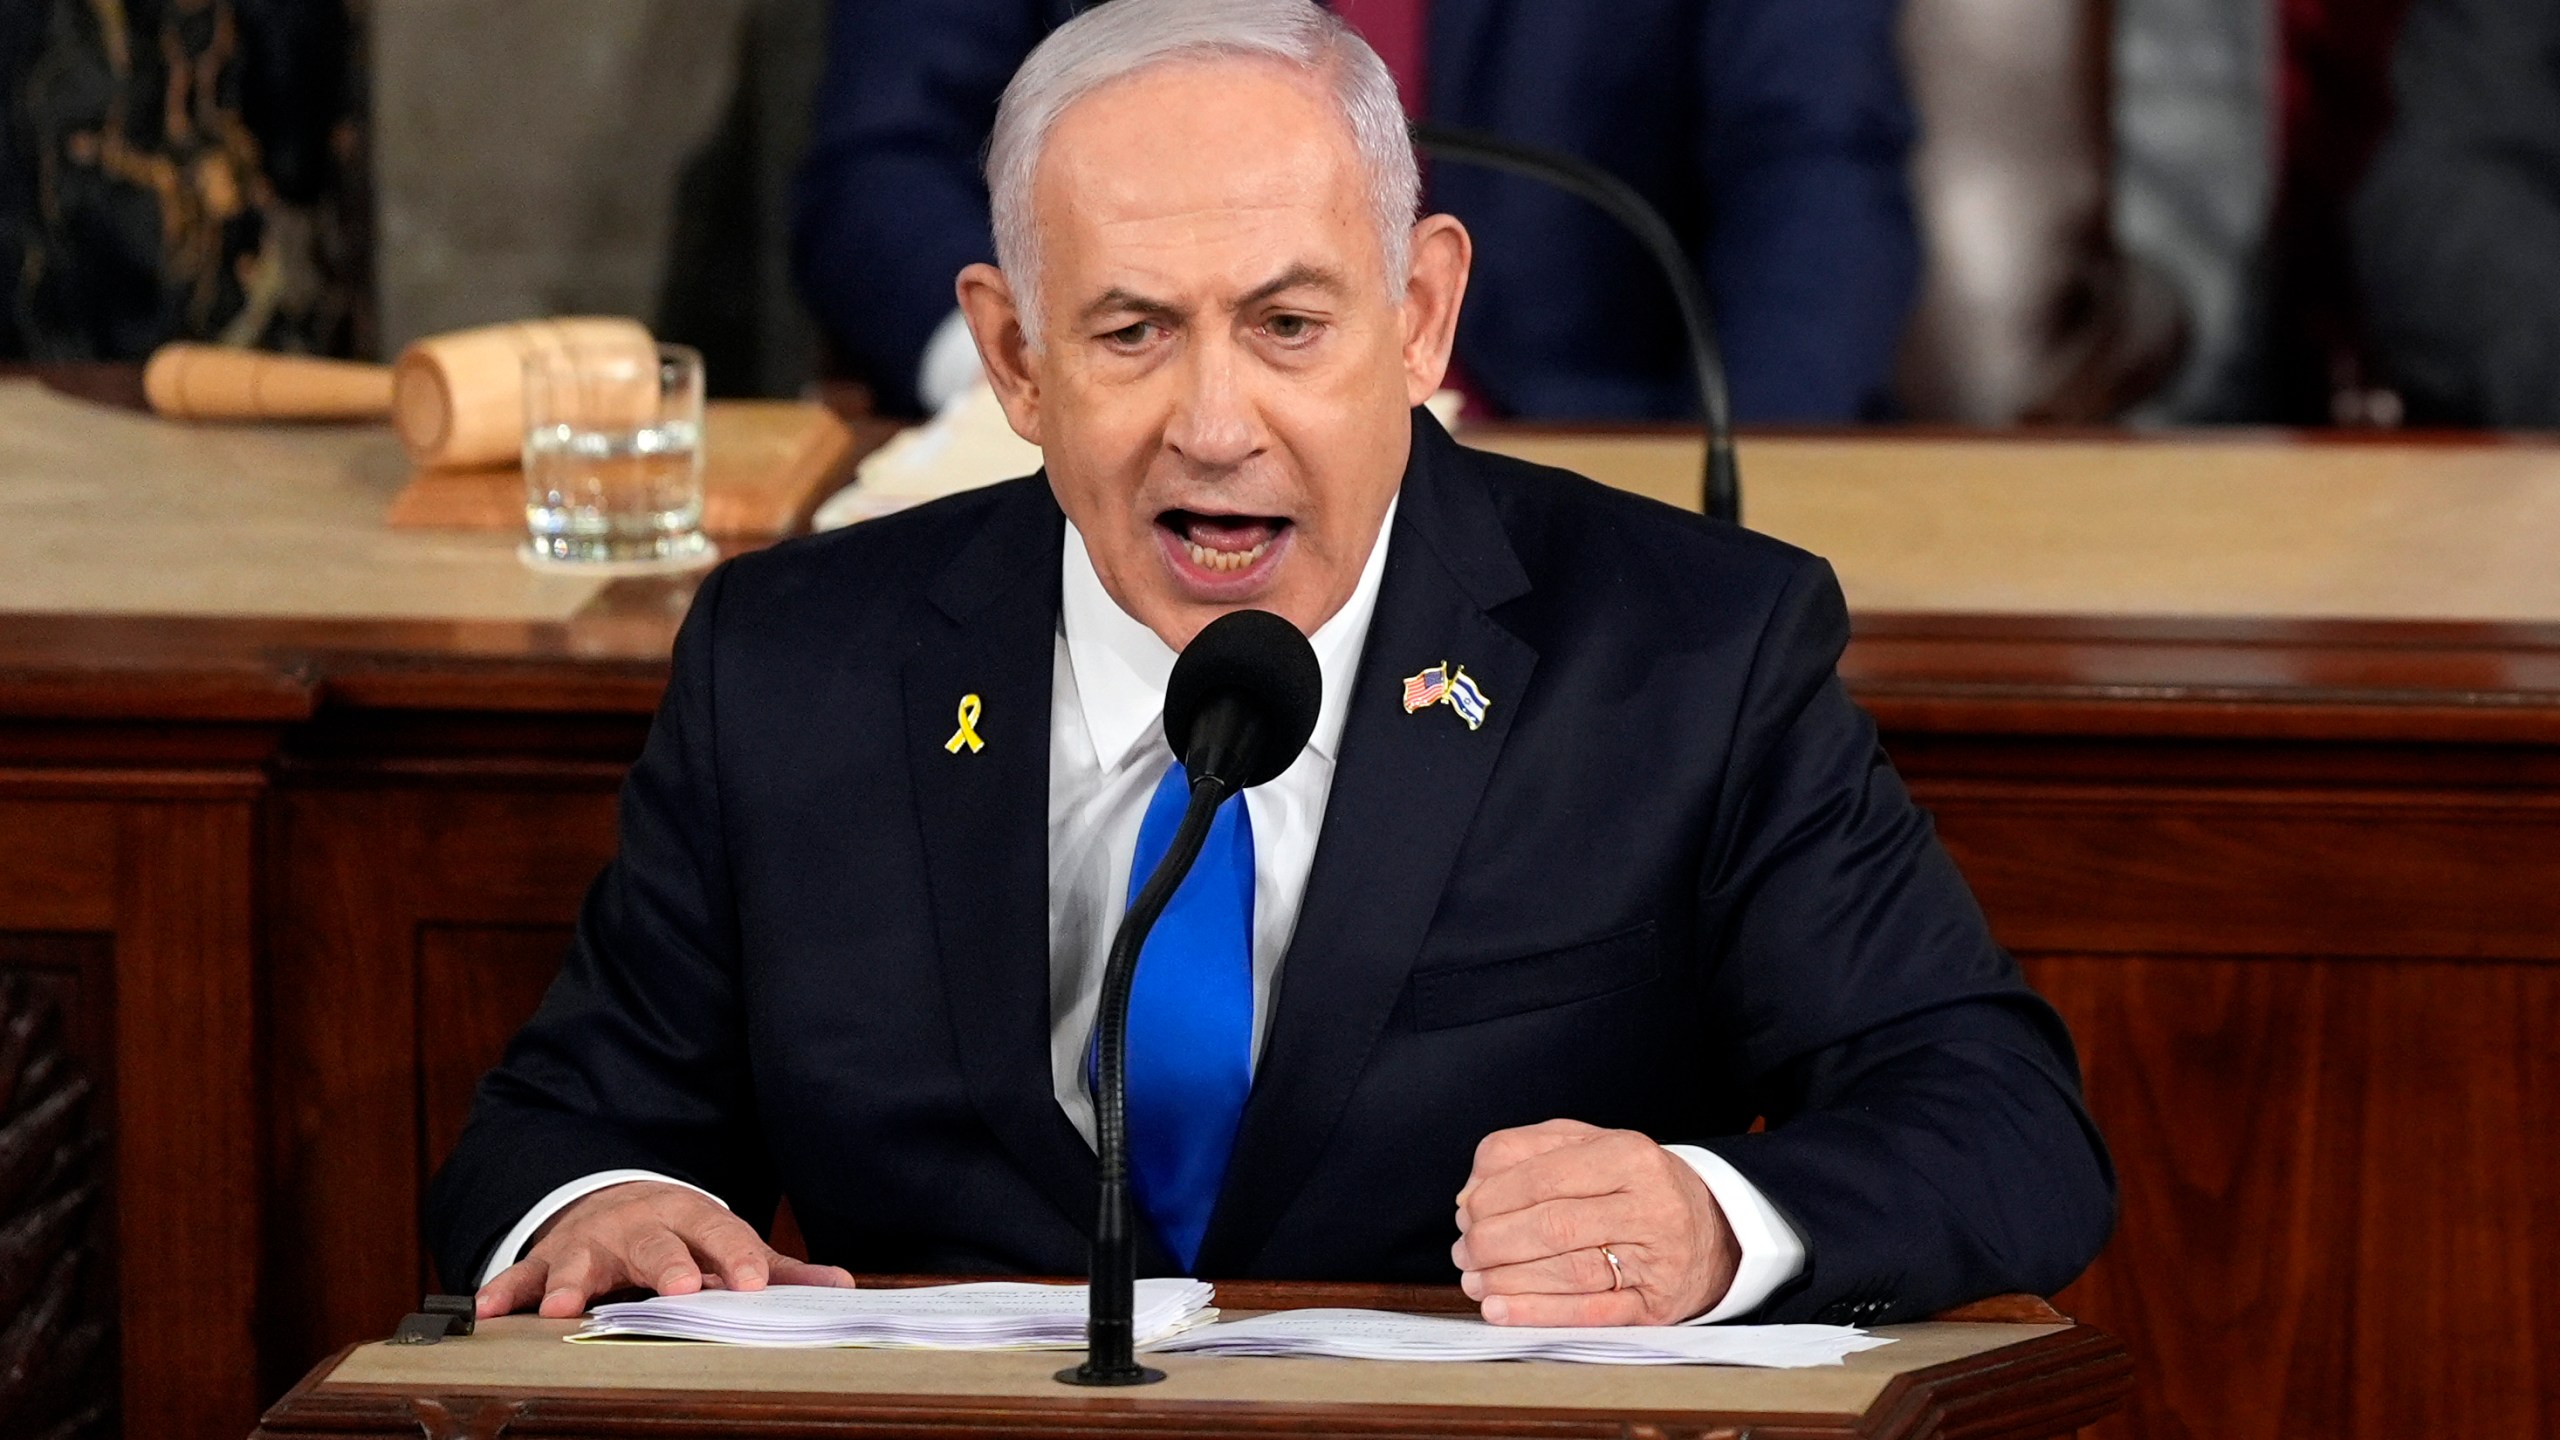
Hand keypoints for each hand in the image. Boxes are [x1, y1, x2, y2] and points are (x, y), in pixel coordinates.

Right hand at [476, 1181, 856, 1318]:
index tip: (753, 1284)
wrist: (616, 1200)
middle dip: (665, 1264)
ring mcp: (590, 1239)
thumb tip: (841, 1286)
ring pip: (581, 1258)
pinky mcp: (547, 1257)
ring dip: (569, 1281)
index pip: (722, 1235)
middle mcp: (640, 1223)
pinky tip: (486, 1311)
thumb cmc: (682, 1234)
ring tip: (558, 1310)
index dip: (739, 1258)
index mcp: (692, 1216)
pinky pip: (520, 1273)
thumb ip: (778, 1268)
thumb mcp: (727, 1243)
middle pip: (655, 1243)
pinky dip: (503, 1291)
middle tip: (676, 1289)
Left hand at [1452, 1119, 1739, 1325]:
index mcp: (1628, 1154)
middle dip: (1493, 1241)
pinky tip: (1500, 1309)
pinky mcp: (1655, 1305)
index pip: (1543, 1176)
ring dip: (1507, 1280)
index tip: (1465, 1211)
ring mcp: (1656, 1258)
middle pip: (1552, 1225)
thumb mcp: (1589, 1147)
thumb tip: (1471, 1193)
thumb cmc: (1633, 1185)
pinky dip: (1537, 1313)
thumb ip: (1526, 1153)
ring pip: (1567, 1271)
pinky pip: (1589, 1312)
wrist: (1713, 1229)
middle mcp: (1649, 1204)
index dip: (1492, 1197)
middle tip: (1464, 1251)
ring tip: (1473, 1280)